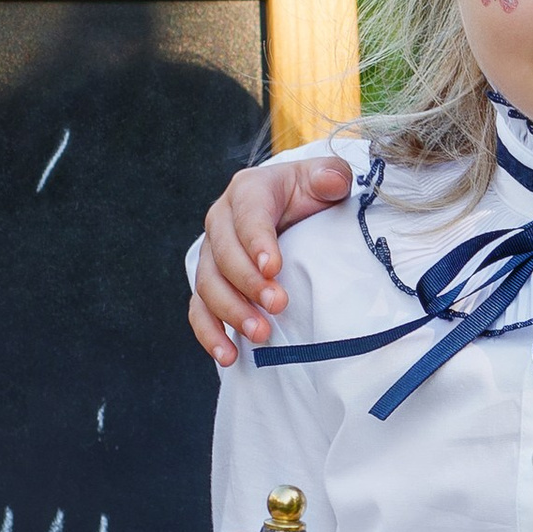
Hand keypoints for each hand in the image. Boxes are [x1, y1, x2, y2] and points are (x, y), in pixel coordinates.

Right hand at [189, 157, 356, 365]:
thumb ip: (332, 176)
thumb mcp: (326, 178)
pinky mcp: (211, 283)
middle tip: (278, 305)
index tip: (273, 268)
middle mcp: (222, 221)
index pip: (247, 215)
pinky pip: (200, 310)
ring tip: (260, 334)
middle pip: (223, 254)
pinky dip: (210, 333)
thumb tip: (331, 182)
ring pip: (208, 285)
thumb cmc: (312, 193)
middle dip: (248, 283)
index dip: (257, 242)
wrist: (296, 209)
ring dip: (230, 312)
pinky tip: (228, 355)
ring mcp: (213, 254)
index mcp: (249, 191)